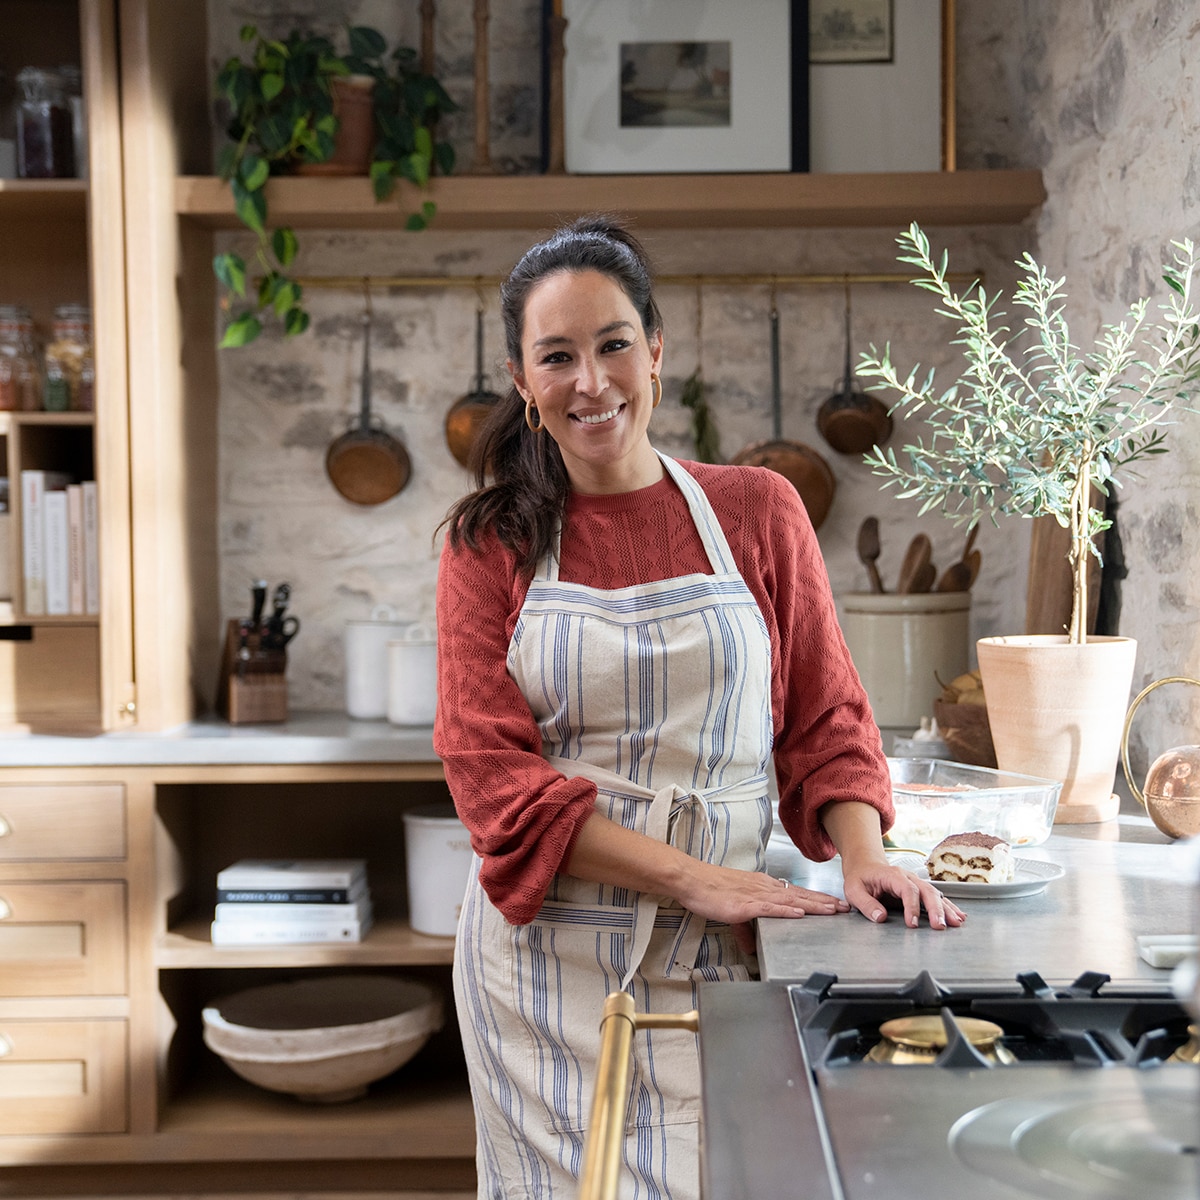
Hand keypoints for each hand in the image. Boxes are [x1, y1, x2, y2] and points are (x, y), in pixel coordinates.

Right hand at [675, 861, 850, 930]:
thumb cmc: (709, 890)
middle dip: (824, 902)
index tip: (834, 904)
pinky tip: (799, 914)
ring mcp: (755, 895)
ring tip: (832, 910)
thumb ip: (744, 929)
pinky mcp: (744, 904)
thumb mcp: (732, 910)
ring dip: (813, 906)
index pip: (795, 894)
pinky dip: (786, 911)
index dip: (816, 899)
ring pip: (790, 901)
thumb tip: (751, 946)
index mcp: (762, 887)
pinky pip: (769, 908)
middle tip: (845, 907)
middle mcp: (764, 888)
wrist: (692, 880)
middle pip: (800, 896)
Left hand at [840, 857, 965, 929]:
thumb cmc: (860, 877)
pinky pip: (936, 897)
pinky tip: (958, 916)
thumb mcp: (853, 890)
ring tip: (956, 923)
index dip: (911, 907)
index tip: (911, 924)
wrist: (865, 865)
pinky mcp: (919, 890)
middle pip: (926, 891)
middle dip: (935, 909)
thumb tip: (880, 917)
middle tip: (940, 926)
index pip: (907, 890)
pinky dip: (948, 907)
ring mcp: (916, 882)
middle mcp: (908, 877)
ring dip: (946, 909)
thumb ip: (866, 903)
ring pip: (935, 894)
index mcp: (892, 875)